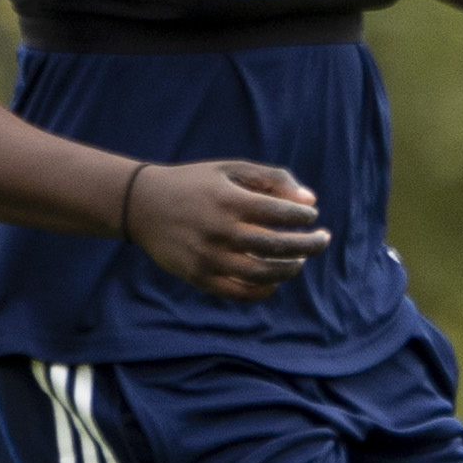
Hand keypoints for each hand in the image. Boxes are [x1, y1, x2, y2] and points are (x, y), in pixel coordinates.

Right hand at [125, 160, 331, 301]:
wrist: (141, 205)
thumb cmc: (194, 184)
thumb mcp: (230, 170)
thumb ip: (273, 179)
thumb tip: (310, 202)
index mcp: (228, 200)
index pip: (282, 213)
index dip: (304, 216)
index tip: (310, 215)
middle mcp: (219, 230)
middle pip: (278, 246)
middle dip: (310, 244)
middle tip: (322, 239)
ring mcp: (207, 257)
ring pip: (263, 274)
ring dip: (291, 268)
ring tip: (300, 260)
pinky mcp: (198, 276)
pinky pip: (240, 292)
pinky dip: (264, 289)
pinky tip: (275, 279)